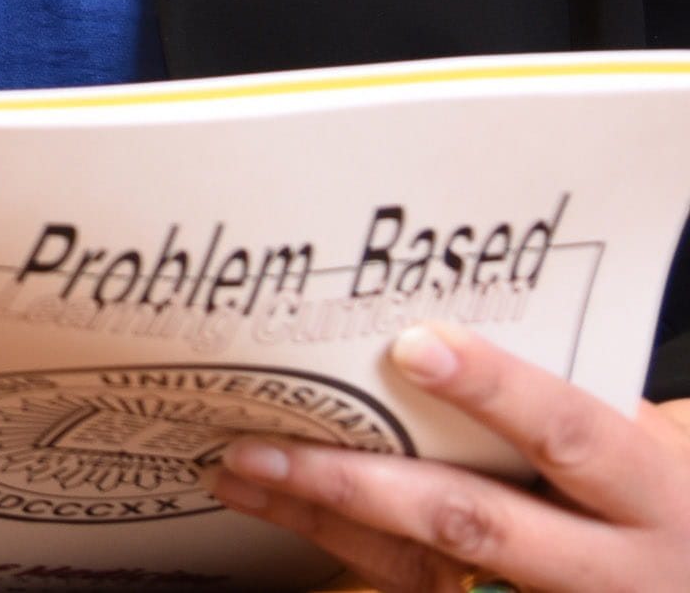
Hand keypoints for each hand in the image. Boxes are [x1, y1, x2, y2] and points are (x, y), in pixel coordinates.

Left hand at [205, 322, 689, 592]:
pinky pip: (418, 589)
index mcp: (650, 493)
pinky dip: (347, 549)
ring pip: (427, 569)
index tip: (412, 346)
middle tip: (266, 443)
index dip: (495, 390)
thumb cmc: (663, 496)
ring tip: (244, 470)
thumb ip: (570, 398)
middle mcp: (609, 565)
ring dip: (326, 519)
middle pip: (473, 521)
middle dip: (360, 484)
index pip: (570, 434)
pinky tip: (289, 513)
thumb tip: (442, 326)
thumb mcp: (652, 442)